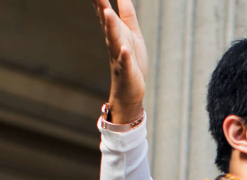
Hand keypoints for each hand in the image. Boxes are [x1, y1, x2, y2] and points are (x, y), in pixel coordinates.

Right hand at [92, 0, 147, 123]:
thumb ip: (128, 16)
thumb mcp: (133, 34)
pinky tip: (124, 49)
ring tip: (108, 12)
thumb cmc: (131, 61)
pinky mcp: (127, 71)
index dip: (100, 0)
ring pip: (114, 40)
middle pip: (107, 23)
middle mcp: (114, 43)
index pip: (105, 13)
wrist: (130, 91)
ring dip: (111, 27)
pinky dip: (124, 56)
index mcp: (115, 33)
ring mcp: (119, 57)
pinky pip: (125, 63)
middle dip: (102, 7)